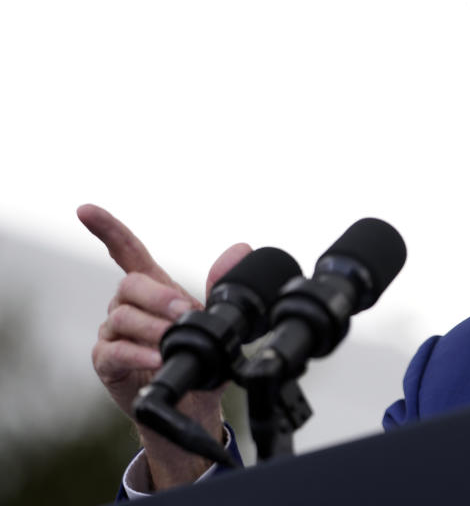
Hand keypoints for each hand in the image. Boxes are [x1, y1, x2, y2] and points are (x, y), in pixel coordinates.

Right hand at [80, 204, 250, 488]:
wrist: (194, 402)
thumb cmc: (199, 355)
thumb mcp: (216, 320)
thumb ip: (223, 286)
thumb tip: (241, 248)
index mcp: (152, 288)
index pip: (125, 251)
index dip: (107, 229)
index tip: (85, 210)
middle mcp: (127, 306)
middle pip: (129, 285)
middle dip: (158, 296)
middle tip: (185, 313)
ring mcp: (113, 334)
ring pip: (121, 317)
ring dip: (152, 328)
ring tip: (173, 343)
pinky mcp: (106, 362)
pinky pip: (114, 351)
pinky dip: (138, 354)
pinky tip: (156, 359)